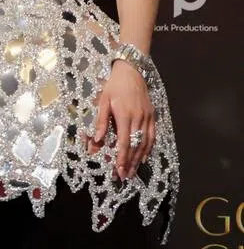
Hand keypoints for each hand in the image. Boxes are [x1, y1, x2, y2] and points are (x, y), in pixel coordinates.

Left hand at [89, 60, 156, 177]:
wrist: (131, 72)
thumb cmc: (114, 86)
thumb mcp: (103, 101)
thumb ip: (100, 121)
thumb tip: (96, 140)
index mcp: (125, 115)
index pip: (124, 142)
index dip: (121, 158)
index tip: (118, 170)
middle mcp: (139, 119)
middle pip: (135, 146)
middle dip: (129, 162)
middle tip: (124, 176)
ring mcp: (148, 118)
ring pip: (145, 143)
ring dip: (139, 158)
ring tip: (133, 170)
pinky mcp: (152, 116)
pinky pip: (152, 136)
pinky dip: (148, 148)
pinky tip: (143, 156)